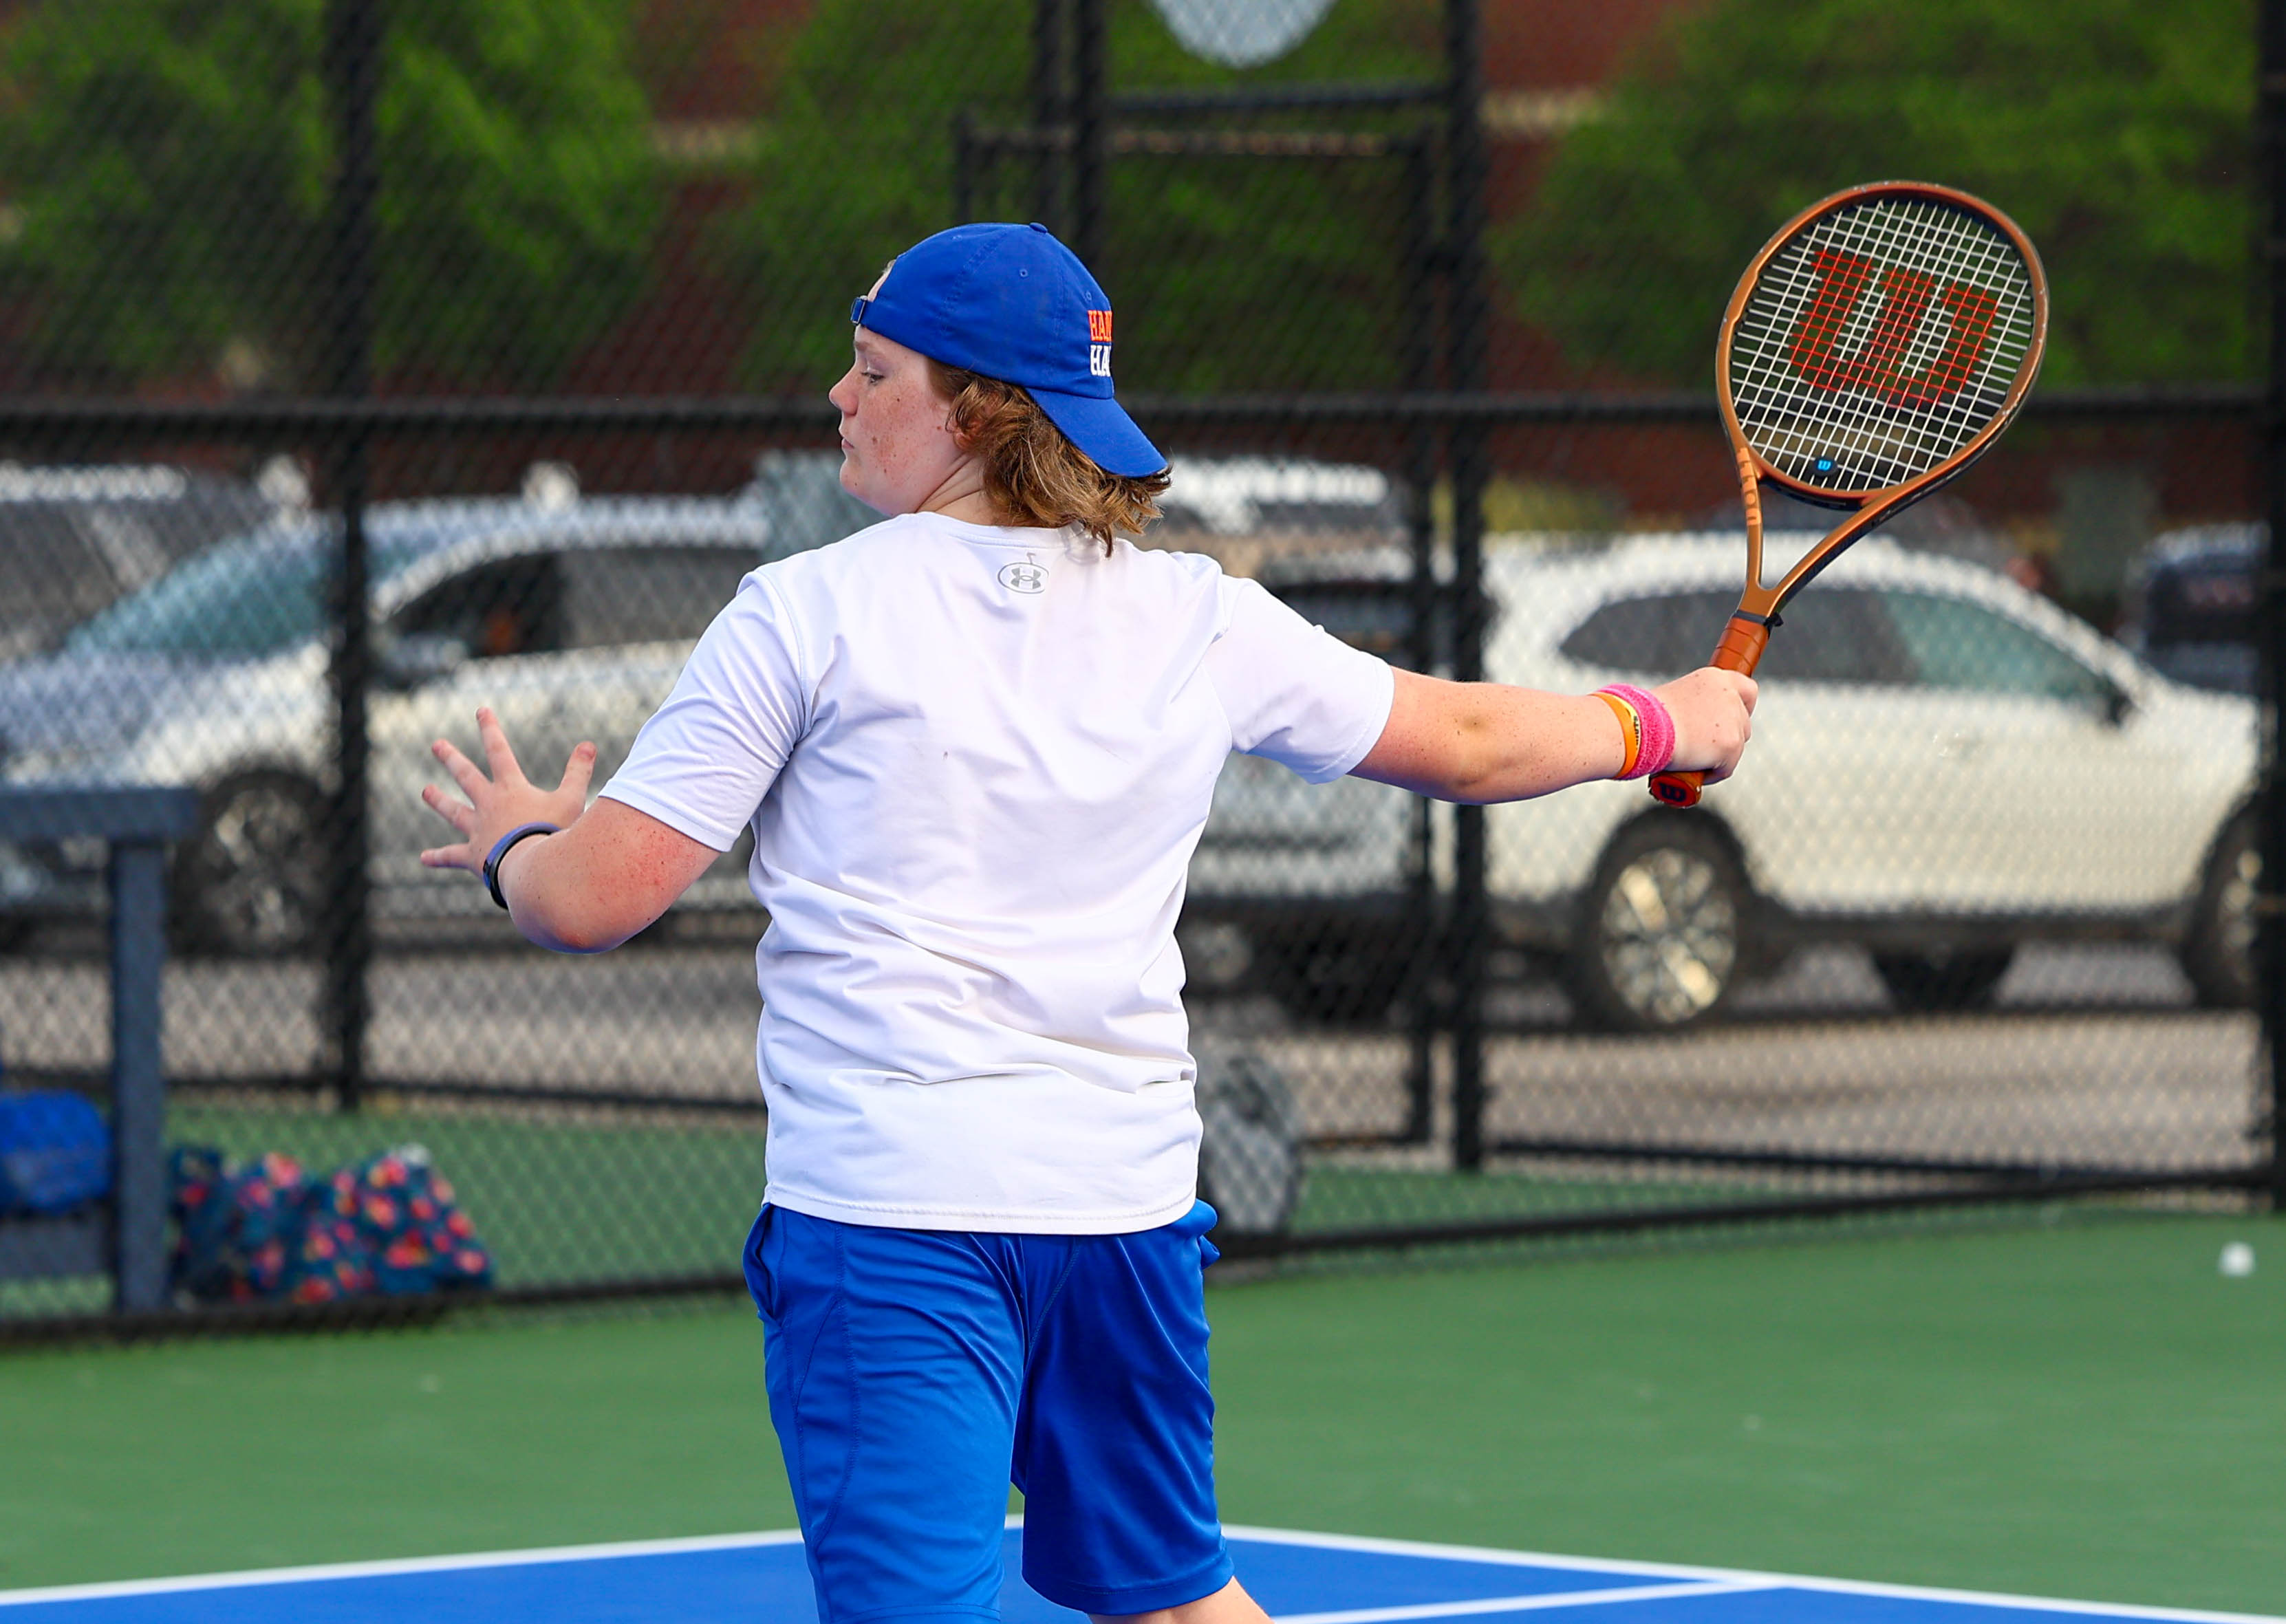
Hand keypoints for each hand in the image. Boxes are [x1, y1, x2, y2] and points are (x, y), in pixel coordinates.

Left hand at [419, 707, 597, 875]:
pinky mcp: (474, 856)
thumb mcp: (572, 799)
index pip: (499, 751)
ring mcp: (478, 830)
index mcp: (511, 789)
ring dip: (439, 800)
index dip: (490, 729)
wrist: (533, 867)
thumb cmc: (555, 833)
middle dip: (451, 759)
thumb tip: (588, 744)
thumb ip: (578, 772)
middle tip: (436, 745)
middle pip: (466, 776)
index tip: (480, 711)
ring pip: (454, 812)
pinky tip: (423, 858)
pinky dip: (439, 857)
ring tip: (425, 791)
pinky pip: (452, 855)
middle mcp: (489, 805)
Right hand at [1655, 667, 1757, 782]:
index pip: (1748, 689)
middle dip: (1727, 738)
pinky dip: (1710, 773)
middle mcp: (1730, 695)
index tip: (1730, 721)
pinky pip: (1726, 768)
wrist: (1641, 727)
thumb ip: (1695, 707)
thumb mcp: (1675, 700)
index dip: (1743, 707)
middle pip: (1744, 723)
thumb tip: (1697, 728)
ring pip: (1736, 747)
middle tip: (1703, 748)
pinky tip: (1690, 770)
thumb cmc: (1645, 717)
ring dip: (1717, 756)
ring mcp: (1734, 720)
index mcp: (1715, 678)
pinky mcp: (1732, 744)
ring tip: (1691, 760)